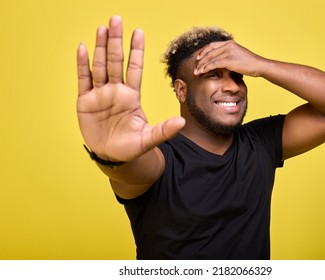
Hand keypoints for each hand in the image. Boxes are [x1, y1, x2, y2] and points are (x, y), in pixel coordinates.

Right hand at [77, 16, 184, 161]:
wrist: (112, 157)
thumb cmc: (131, 147)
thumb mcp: (148, 139)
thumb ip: (164, 130)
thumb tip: (182, 123)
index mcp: (132, 96)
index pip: (135, 68)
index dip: (136, 51)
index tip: (138, 32)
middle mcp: (116, 91)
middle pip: (116, 61)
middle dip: (116, 41)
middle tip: (117, 19)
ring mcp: (100, 94)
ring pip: (100, 66)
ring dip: (100, 47)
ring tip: (102, 28)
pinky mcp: (85, 102)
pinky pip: (84, 80)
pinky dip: (83, 65)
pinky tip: (83, 48)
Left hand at [193, 40, 264, 76]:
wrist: (259, 65)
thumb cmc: (250, 63)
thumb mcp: (238, 55)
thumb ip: (229, 56)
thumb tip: (221, 62)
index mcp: (230, 43)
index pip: (212, 45)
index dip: (203, 52)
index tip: (198, 58)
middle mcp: (228, 46)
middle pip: (209, 51)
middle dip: (200, 60)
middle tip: (194, 67)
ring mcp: (228, 52)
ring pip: (210, 58)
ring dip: (201, 65)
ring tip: (196, 72)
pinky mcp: (229, 60)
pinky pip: (214, 64)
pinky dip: (207, 68)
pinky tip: (202, 71)